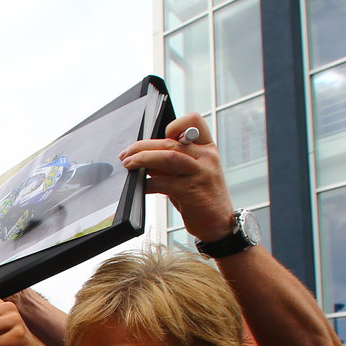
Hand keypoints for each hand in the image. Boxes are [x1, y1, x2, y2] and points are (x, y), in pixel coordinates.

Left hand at [118, 113, 235, 241]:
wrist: (219, 224)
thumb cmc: (201, 197)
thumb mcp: (190, 174)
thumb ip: (172, 163)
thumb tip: (144, 156)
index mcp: (207, 148)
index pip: (193, 121)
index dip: (174, 125)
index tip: (157, 136)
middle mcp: (206, 157)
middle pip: (170, 141)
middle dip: (143, 146)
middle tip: (126, 154)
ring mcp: (200, 173)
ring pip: (167, 156)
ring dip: (143, 159)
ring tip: (128, 164)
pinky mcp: (192, 191)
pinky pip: (163, 182)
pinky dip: (148, 184)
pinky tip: (141, 187)